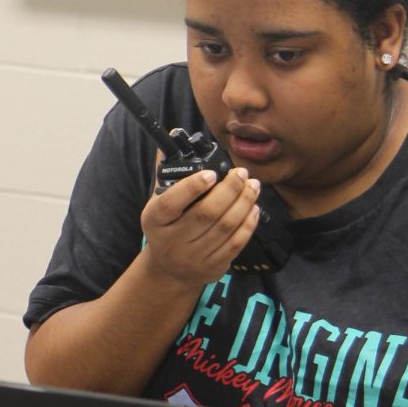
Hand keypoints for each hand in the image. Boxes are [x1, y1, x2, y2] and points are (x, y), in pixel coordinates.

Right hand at [139, 166, 261, 286]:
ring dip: (243, 203)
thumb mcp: (158, 203)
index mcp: (154, 221)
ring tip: (253, 186)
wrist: (169, 270)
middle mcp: (171, 241)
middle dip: (229, 190)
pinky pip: (235, 244)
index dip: (192, 187)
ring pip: (225, 227)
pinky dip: (248, 224)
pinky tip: (253, 208)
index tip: (211, 173)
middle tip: (241, 173)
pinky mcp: (211, 267)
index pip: (171, 203)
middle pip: (206, 214)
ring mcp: (192, 257)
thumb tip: (174, 136)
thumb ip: (168, 173)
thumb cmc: (167, 228)